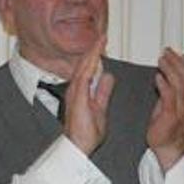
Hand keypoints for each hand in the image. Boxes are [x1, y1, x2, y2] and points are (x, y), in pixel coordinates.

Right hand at [64, 35, 114, 155]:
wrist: (78, 146)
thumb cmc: (86, 132)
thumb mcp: (100, 108)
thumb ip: (102, 92)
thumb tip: (107, 76)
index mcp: (81, 91)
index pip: (89, 69)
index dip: (96, 56)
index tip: (103, 45)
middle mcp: (76, 89)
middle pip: (85, 64)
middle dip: (94, 49)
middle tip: (102, 36)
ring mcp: (75, 92)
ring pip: (84, 67)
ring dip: (92, 53)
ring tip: (100, 40)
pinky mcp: (77, 96)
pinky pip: (84, 75)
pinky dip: (90, 64)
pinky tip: (96, 55)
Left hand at [147, 45, 183, 170]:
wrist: (166, 144)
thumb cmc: (166, 121)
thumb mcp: (173, 99)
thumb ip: (175, 83)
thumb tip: (173, 65)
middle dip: (179, 61)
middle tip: (168, 51)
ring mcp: (180, 108)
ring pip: (180, 85)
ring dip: (171, 69)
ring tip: (162, 59)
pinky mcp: (169, 116)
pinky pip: (169, 98)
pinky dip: (164, 86)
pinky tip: (158, 77)